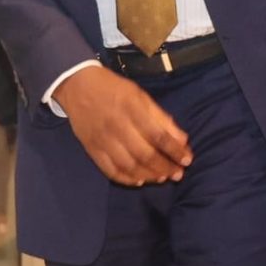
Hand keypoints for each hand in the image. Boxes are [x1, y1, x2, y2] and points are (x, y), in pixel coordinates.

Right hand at [53, 65, 191, 185]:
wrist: (78, 85)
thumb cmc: (114, 89)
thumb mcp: (141, 95)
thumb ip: (161, 117)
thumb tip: (182, 139)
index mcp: (132, 109)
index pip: (158, 135)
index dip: (175, 150)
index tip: (187, 160)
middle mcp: (117, 126)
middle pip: (145, 154)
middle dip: (165, 167)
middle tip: (178, 174)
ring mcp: (103, 140)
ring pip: (128, 166)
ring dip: (148, 175)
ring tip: (162, 177)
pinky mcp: (91, 148)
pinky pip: (110, 170)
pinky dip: (126, 179)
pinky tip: (138, 180)